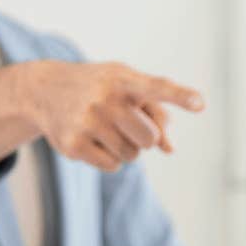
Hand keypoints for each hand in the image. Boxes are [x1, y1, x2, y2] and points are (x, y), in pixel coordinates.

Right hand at [21, 59, 204, 170]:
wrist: (44, 89)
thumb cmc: (99, 87)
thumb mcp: (126, 86)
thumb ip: (154, 111)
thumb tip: (169, 149)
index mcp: (122, 80)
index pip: (156, 88)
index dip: (179, 96)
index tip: (200, 104)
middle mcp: (104, 99)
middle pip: (149, 138)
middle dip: (144, 137)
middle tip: (127, 125)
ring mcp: (86, 122)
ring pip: (131, 155)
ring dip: (127, 148)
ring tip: (107, 130)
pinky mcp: (73, 144)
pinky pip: (113, 166)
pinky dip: (111, 159)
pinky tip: (95, 141)